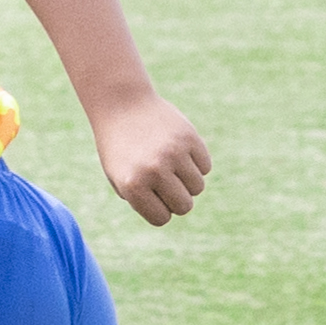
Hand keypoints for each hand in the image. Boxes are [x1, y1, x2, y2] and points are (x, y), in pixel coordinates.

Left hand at [94, 92, 211, 226]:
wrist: (122, 106)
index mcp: (132, 185)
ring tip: (170, 166)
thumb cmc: (120, 148)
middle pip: (184, 206)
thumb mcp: (120, 178)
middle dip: (177, 200)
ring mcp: (173, 154)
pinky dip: (196, 164)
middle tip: (165, 185)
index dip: (160, 211)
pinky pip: (205, 167)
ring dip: (187, 182)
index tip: (154, 199)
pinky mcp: (190, 138)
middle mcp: (154, 171)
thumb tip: (171, 213)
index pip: (161, 218)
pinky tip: (179, 152)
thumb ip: (142, 200)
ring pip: (197, 188)